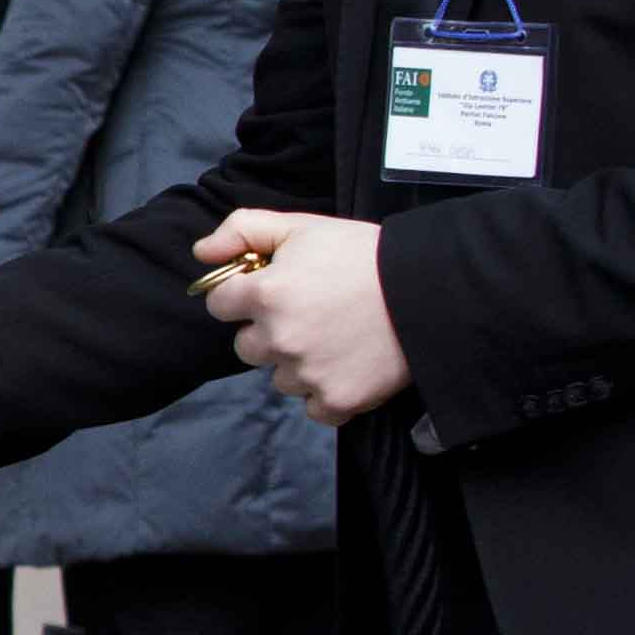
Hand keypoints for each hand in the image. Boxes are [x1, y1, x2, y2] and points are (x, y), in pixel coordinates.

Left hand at [194, 209, 408, 423]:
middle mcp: (279, 339)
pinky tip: (349, 363)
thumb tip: (201, 253)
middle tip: (311, 313)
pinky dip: (327, 392)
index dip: (243, 295)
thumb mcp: (302, 227)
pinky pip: (314, 407)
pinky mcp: (337, 400)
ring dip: (298, 363)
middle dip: (268, 331)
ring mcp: (307, 373)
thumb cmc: (366, 256)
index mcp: (265, 295)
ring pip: (280, 378)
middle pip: (247, 347)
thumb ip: (243, 230)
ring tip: (337, 336)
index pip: (220, 306)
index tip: (271, 290)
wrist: (432, 290)